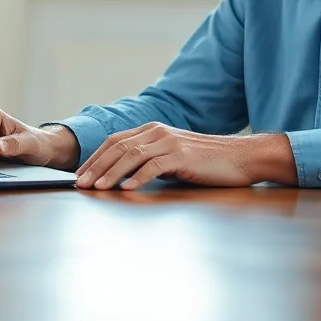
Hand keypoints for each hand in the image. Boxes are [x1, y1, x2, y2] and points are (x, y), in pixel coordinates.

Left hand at [74, 123, 295, 190]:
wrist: (240, 158)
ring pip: (131, 156)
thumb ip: (151, 162)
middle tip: (81, 184)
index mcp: (153, 130)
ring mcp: (170, 142)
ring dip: (111, 173)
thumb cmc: (206, 162)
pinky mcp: (182, 156)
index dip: (95, 157)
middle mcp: (158, 132)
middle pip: (118, 147)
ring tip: (98, 188)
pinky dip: (137, 178)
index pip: (116, 141)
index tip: (80, 175)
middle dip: (96, 166)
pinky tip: (126, 189)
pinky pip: (154, 166)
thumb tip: (126, 178)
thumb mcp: (173, 158)